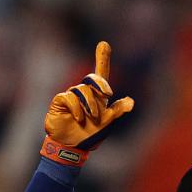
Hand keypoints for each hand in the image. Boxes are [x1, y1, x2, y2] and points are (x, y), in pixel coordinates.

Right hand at [41, 41, 133, 165]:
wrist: (71, 147)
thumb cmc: (90, 135)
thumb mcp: (107, 123)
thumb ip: (117, 111)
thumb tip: (131, 102)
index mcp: (97, 96)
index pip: (101, 74)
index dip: (102, 58)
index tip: (104, 44)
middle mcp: (84, 93)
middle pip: (92, 78)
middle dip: (100, 84)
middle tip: (107, 94)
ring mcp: (71, 97)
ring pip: (82, 90)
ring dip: (90, 105)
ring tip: (90, 118)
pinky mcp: (60, 102)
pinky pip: (69, 97)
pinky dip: (76, 108)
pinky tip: (79, 119)